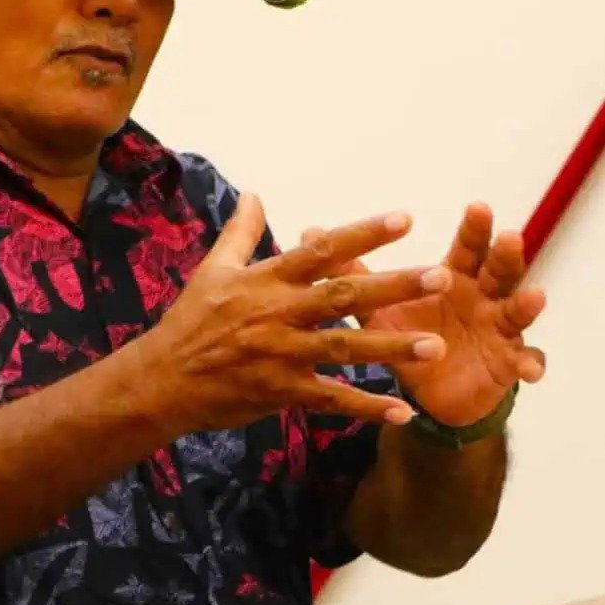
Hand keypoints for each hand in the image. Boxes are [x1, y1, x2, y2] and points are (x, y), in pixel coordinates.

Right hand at [137, 194, 448, 437]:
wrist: (164, 377)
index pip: (321, 250)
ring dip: (391, 347)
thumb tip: (254, 193)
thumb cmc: (191, 319)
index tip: (404, 219)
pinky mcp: (282, 391)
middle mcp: (278, 313)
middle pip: (343, 295)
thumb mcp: (213, 269)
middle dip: (393, 286)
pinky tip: (403, 411)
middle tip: (440, 276)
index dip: (363, 234)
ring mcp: (281, 354)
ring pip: (345, 348)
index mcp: (265, 279)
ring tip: (435, 345)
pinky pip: (331, 400)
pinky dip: (367, 406)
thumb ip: (241, 231)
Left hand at [326, 203, 547, 427]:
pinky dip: (531, 363)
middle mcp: (482, 298)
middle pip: (499, 270)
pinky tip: (531, 369)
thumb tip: (309, 231)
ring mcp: (498, 330)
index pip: (466, 248)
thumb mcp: (377, 305)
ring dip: (526, 304)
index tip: (478, 206)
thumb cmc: (406, 335)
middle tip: (509, 236)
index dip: (473, 229)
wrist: (428, 389)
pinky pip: (525, 362)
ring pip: (517, 312)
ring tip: (533, 295)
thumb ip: (349, 271)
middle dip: (505, 254)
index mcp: (453, 279)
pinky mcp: (506, 364)